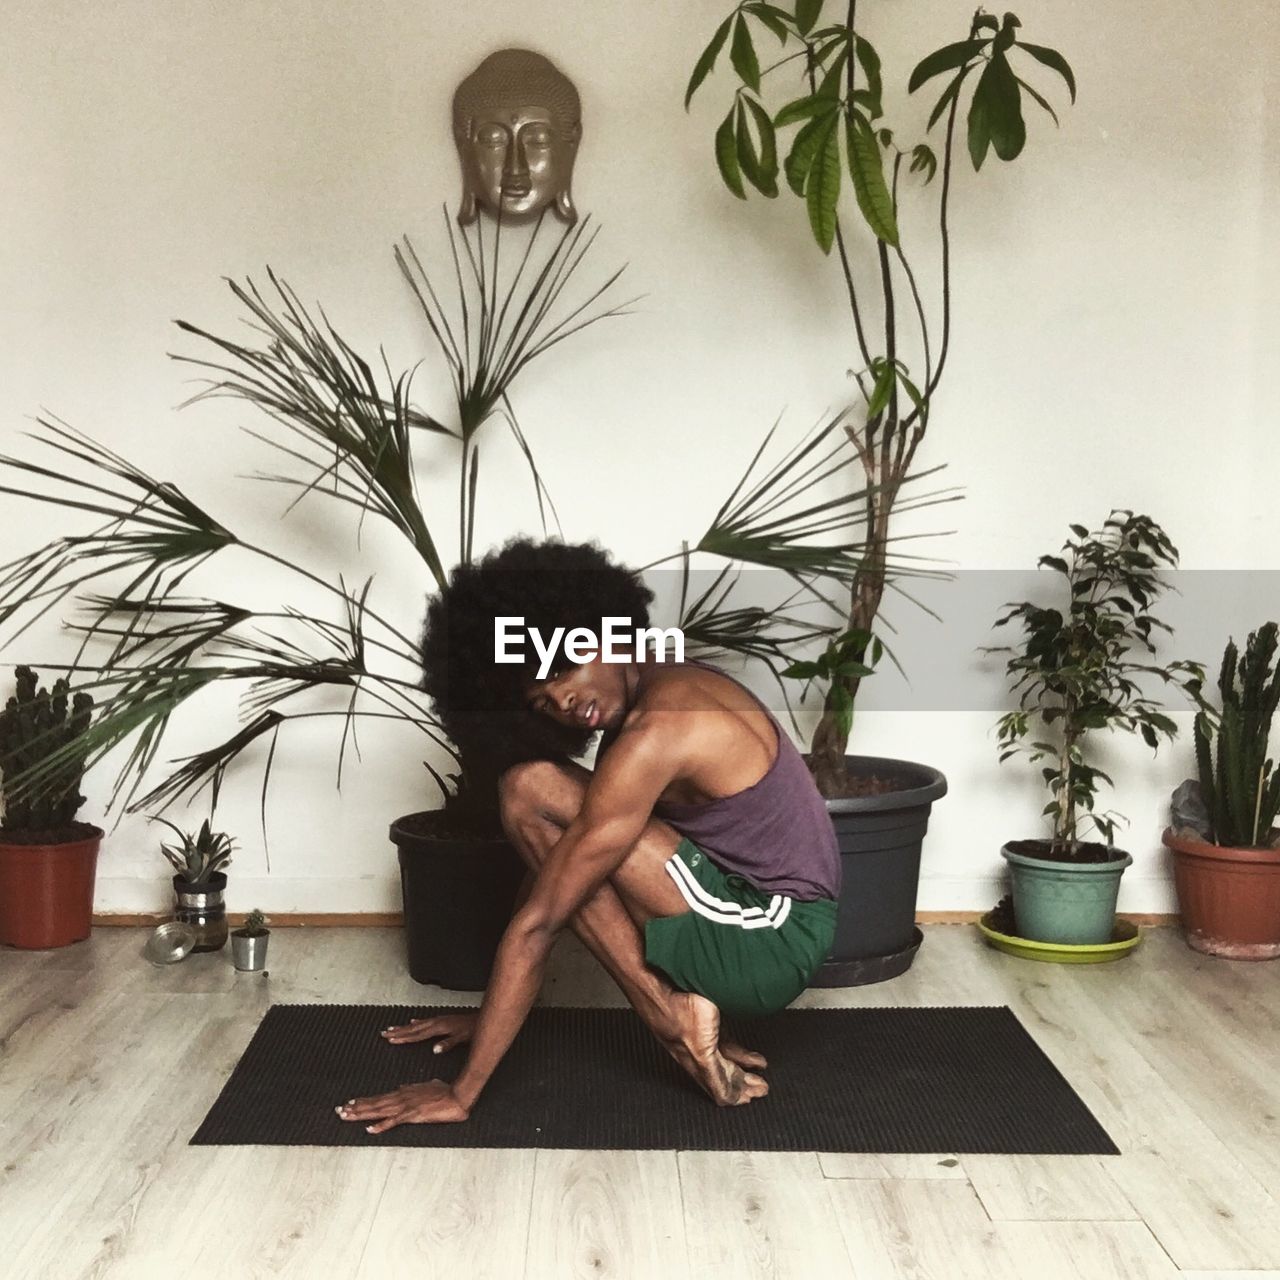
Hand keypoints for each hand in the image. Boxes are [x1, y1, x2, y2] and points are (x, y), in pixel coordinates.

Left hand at [335, 1080, 469, 1131]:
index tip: (349, 1104)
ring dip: (362, 1114)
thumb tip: (402, 1087)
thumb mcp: (426, 1086)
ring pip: (379, 1110)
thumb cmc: (445, 1091)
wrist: (458, 1096)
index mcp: (404, 1092)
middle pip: (374, 1104)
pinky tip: (369, 1129)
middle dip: (356, 1108)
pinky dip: (381, 1126)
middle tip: (339, 1111)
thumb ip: (413, 1088)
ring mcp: (406, 1106)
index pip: (379, 1098)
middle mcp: (401, 1098)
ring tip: (346, 1116)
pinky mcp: (413, 1115)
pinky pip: (394, 1121)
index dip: (364, 1101)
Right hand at [379, 1012, 477, 1052]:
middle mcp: (436, 1022)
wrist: (480, 1019)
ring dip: (404, 1027)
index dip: (404, 1038)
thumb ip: (448, 1043)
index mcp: (438, 1027)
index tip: (391, 1040)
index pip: (417, 1034)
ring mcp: (438, 1020)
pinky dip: (416, 1023)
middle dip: (398, 1031)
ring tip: (392, 1028)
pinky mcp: (442, 1020)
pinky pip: (424, 1022)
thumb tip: (434, 1050)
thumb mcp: (462, 1037)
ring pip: (416, 1024)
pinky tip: (412, 1022)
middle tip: (384, 1033)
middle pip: (413, 1028)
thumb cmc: (473, 1029)